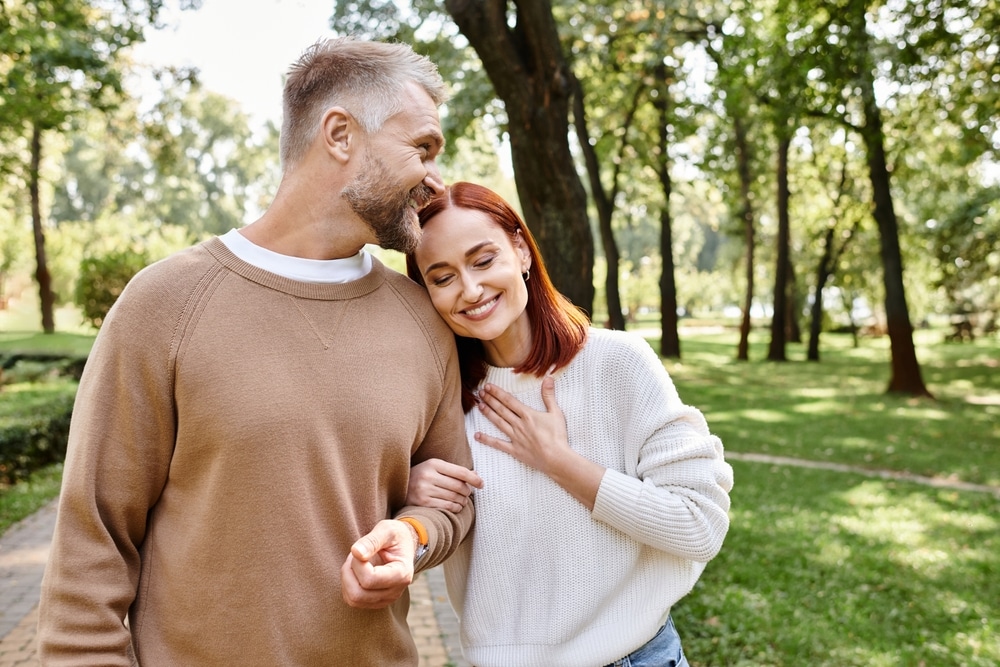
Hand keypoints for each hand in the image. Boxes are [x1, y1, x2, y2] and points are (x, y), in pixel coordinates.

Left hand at [341, 520, 415, 608]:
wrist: (403, 545)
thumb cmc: (395, 536)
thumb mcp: (386, 530)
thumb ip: (372, 540)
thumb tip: (356, 553)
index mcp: (402, 573)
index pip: (370, 579)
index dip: (357, 564)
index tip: (361, 550)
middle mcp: (395, 591)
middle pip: (358, 594)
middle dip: (348, 573)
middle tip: (354, 556)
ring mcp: (386, 599)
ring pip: (353, 599)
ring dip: (347, 579)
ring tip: (355, 562)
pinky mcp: (376, 602)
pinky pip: (353, 600)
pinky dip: (348, 585)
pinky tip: (356, 571)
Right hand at [407, 459, 483, 512]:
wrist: (399, 486)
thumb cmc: (422, 476)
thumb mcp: (435, 468)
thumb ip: (454, 471)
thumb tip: (476, 475)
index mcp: (433, 463)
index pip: (460, 472)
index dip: (474, 479)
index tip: (482, 484)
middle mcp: (428, 475)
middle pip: (458, 486)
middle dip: (467, 491)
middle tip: (469, 493)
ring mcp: (424, 490)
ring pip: (453, 497)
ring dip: (463, 501)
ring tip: (463, 501)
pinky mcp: (422, 502)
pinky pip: (446, 507)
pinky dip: (455, 508)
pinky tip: (456, 507)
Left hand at [476, 375, 604, 509]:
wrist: (556, 458)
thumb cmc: (557, 436)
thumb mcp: (556, 413)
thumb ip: (549, 395)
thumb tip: (548, 378)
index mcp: (527, 415)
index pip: (509, 400)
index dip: (497, 392)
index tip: (488, 386)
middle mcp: (518, 424)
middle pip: (501, 410)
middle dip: (490, 400)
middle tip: (480, 393)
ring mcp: (515, 437)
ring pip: (498, 423)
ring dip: (488, 414)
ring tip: (479, 406)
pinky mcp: (514, 450)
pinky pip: (498, 444)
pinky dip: (487, 440)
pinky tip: (477, 435)